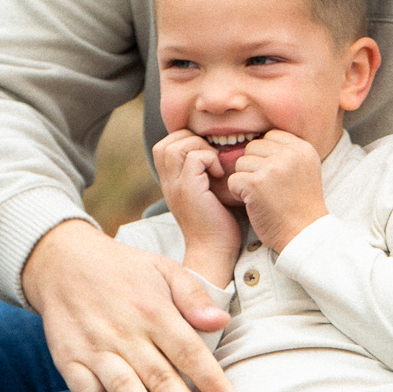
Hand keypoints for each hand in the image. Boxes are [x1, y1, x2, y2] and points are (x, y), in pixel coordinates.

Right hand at [21, 220, 239, 391]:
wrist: (63, 262)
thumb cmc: (124, 269)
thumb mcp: (164, 269)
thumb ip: (194, 296)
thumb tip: (222, 321)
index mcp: (154, 310)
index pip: (190, 352)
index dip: (213, 382)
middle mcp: (125, 332)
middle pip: (161, 378)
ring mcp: (94, 348)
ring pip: (124, 389)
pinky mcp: (67, 359)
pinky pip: (86, 390)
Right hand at [153, 129, 243, 282]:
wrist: (214, 251)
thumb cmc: (219, 224)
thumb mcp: (209, 193)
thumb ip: (207, 173)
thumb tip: (227, 150)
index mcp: (171, 182)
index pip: (166, 145)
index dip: (188, 141)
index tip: (209, 155)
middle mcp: (168, 182)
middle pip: (167, 142)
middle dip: (193, 140)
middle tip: (212, 157)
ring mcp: (175, 186)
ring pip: (176, 146)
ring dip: (201, 148)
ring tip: (216, 165)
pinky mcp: (188, 190)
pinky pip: (194, 157)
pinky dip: (210, 159)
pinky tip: (221, 175)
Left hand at [225, 129, 328, 252]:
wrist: (304, 233)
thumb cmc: (301, 206)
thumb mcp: (305, 170)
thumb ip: (287, 153)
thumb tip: (257, 142)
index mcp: (302, 148)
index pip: (270, 136)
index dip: (265, 156)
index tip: (273, 176)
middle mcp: (289, 154)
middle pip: (253, 147)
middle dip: (253, 167)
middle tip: (265, 187)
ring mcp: (272, 168)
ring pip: (241, 163)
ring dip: (245, 180)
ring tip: (261, 196)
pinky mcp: (256, 183)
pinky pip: (233, 179)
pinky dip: (238, 193)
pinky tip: (253, 203)